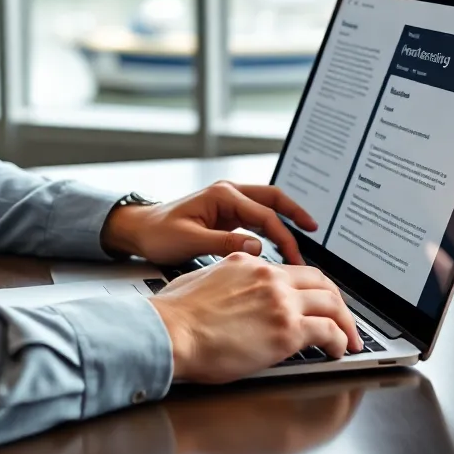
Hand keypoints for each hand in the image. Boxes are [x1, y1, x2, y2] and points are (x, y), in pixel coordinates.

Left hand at [100, 181, 316, 264]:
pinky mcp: (225, 215)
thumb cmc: (159, 233)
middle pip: (271, 199)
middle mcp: (227, 194)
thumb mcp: (190, 240)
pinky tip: (280, 242)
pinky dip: (271, 227)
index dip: (283, 237)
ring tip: (304, 238)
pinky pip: (256, 217)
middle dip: (294, 212)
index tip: (295, 258)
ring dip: (284, 219)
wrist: (139, 230)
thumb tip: (256, 249)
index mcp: (222, 196)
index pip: (264, 215)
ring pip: (265, 206)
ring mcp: (227, 203)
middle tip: (314, 229)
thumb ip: (224, 244)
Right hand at [149, 252, 362, 382]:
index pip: (291, 270)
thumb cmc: (176, 314)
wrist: (171, 331)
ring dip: (346, 323)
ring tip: (349, 339)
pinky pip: (329, 332)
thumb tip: (228, 292)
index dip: (311, 286)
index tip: (315, 299)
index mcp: (247, 262)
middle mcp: (269, 276)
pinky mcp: (287, 330)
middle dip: (337, 300)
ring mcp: (280, 302)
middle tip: (343, 318)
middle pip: (320, 281)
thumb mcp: (201, 279)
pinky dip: (340, 342)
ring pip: (332, 304)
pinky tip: (339, 350)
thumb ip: (225, 279)